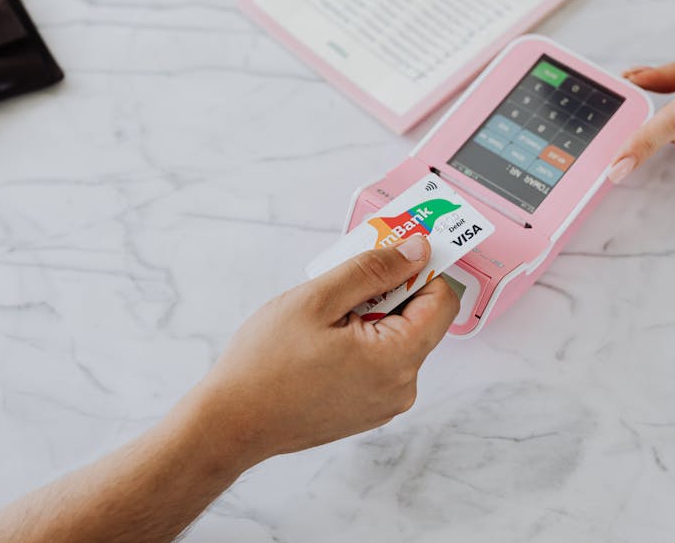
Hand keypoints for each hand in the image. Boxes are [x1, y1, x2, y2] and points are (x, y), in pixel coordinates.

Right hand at [197, 234, 459, 464]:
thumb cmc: (265, 365)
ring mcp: (385, 403)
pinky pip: (381, 363)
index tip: (393, 252)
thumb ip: (373, 270)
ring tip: (324, 319)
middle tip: (341, 285)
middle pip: (419, 320)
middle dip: (388, 292)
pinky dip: (362, 342)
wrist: (232, 423)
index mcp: (396, 359)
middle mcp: (401, 387)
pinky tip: (324, 342)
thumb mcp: (317, 299)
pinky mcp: (369, 410)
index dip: (422, 270)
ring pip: (398, 339)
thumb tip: (416, 251)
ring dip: (371, 317)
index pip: (442, 302)